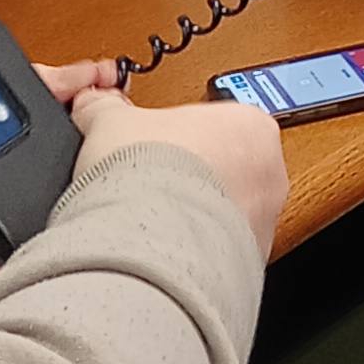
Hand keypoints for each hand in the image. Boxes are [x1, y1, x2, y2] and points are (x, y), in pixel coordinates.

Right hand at [68, 87, 289, 259]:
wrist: (154, 237)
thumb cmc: (147, 173)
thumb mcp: (113, 122)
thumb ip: (107, 110)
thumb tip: (94, 106)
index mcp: (251, 124)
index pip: (215, 123)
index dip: (177, 134)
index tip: (153, 146)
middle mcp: (270, 171)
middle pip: (226, 167)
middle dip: (190, 175)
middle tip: (152, 180)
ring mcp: (265, 218)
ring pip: (226, 210)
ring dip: (194, 213)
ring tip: (153, 216)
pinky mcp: (252, 258)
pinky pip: (221, 247)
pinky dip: (196, 246)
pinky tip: (165, 245)